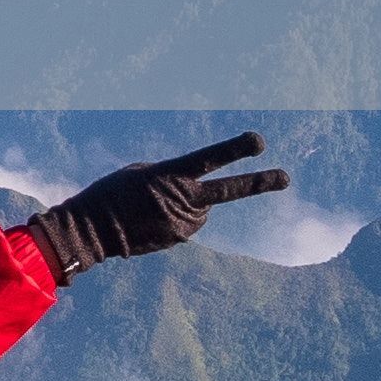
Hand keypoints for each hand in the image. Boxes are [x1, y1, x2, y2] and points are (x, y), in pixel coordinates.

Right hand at [26, 132, 284, 279]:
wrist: (93, 231)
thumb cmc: (114, 192)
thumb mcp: (143, 172)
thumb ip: (176, 178)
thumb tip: (200, 197)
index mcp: (170, 175)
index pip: (209, 160)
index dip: (235, 150)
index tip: (259, 141)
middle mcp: (183, 200)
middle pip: (228, 191)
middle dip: (259, 183)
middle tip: (286, 177)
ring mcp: (184, 223)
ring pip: (202, 209)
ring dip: (189, 205)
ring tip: (156, 206)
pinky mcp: (180, 239)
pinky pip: (188, 223)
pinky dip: (178, 219)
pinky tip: (153, 219)